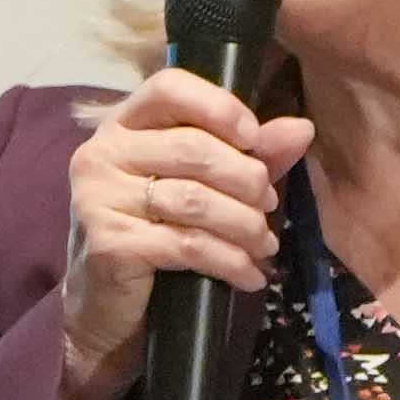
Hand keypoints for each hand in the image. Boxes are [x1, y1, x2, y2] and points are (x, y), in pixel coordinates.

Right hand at [49, 67, 307, 399]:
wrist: (105, 313)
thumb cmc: (155, 239)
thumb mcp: (204, 189)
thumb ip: (248, 156)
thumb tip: (302, 128)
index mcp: (121, 126)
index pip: (169, 86)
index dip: (219, 107)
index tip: (253, 138)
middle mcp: (101, 153)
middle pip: (194, 148)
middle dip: (247, 180)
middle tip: (268, 207)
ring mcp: (98, 198)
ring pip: (196, 200)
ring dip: (245, 226)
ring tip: (264, 245)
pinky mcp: (108, 243)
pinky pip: (187, 245)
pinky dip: (230, 262)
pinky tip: (248, 277)